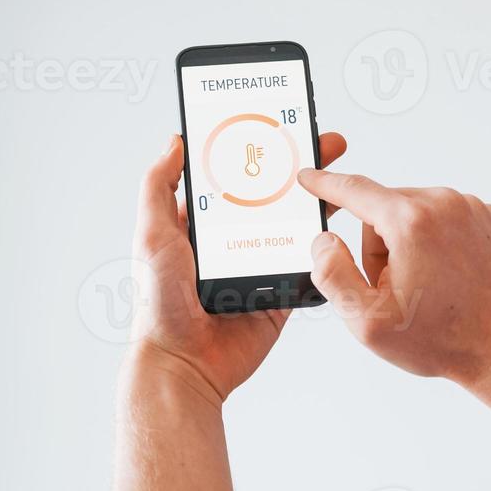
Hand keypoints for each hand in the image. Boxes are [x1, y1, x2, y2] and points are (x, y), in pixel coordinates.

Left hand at [129, 132, 347, 402]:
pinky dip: (323, 246)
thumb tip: (175, 141)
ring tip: (339, 174)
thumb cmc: (159, 303)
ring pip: (294, 226)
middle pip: (272, 196)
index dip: (257, 152)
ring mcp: (258, 266)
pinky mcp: (278, 293)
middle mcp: (232, 241)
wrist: (183, 363)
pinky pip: (306, 265)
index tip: (280, 126)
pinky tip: (339, 222)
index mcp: (201, 224)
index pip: (234, 177)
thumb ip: (158, 186)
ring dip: (317, 200)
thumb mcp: (151, 233)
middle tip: (325, 142)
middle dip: (299, 168)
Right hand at [297, 170, 490, 389]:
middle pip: (383, 209)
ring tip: (426, 287)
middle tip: (395, 290)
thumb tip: (325, 240)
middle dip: (378, 246)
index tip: (309, 176)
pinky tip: (446, 277)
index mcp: (411, 222)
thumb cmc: (443, 339)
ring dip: (406, 244)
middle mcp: (443, 204)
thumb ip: (332, 274)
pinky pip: (442, 218)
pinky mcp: (488, 218)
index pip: (354, 190)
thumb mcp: (368, 321)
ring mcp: (470, 208)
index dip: (325, 184)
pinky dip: (434, 242)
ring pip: (412, 213)